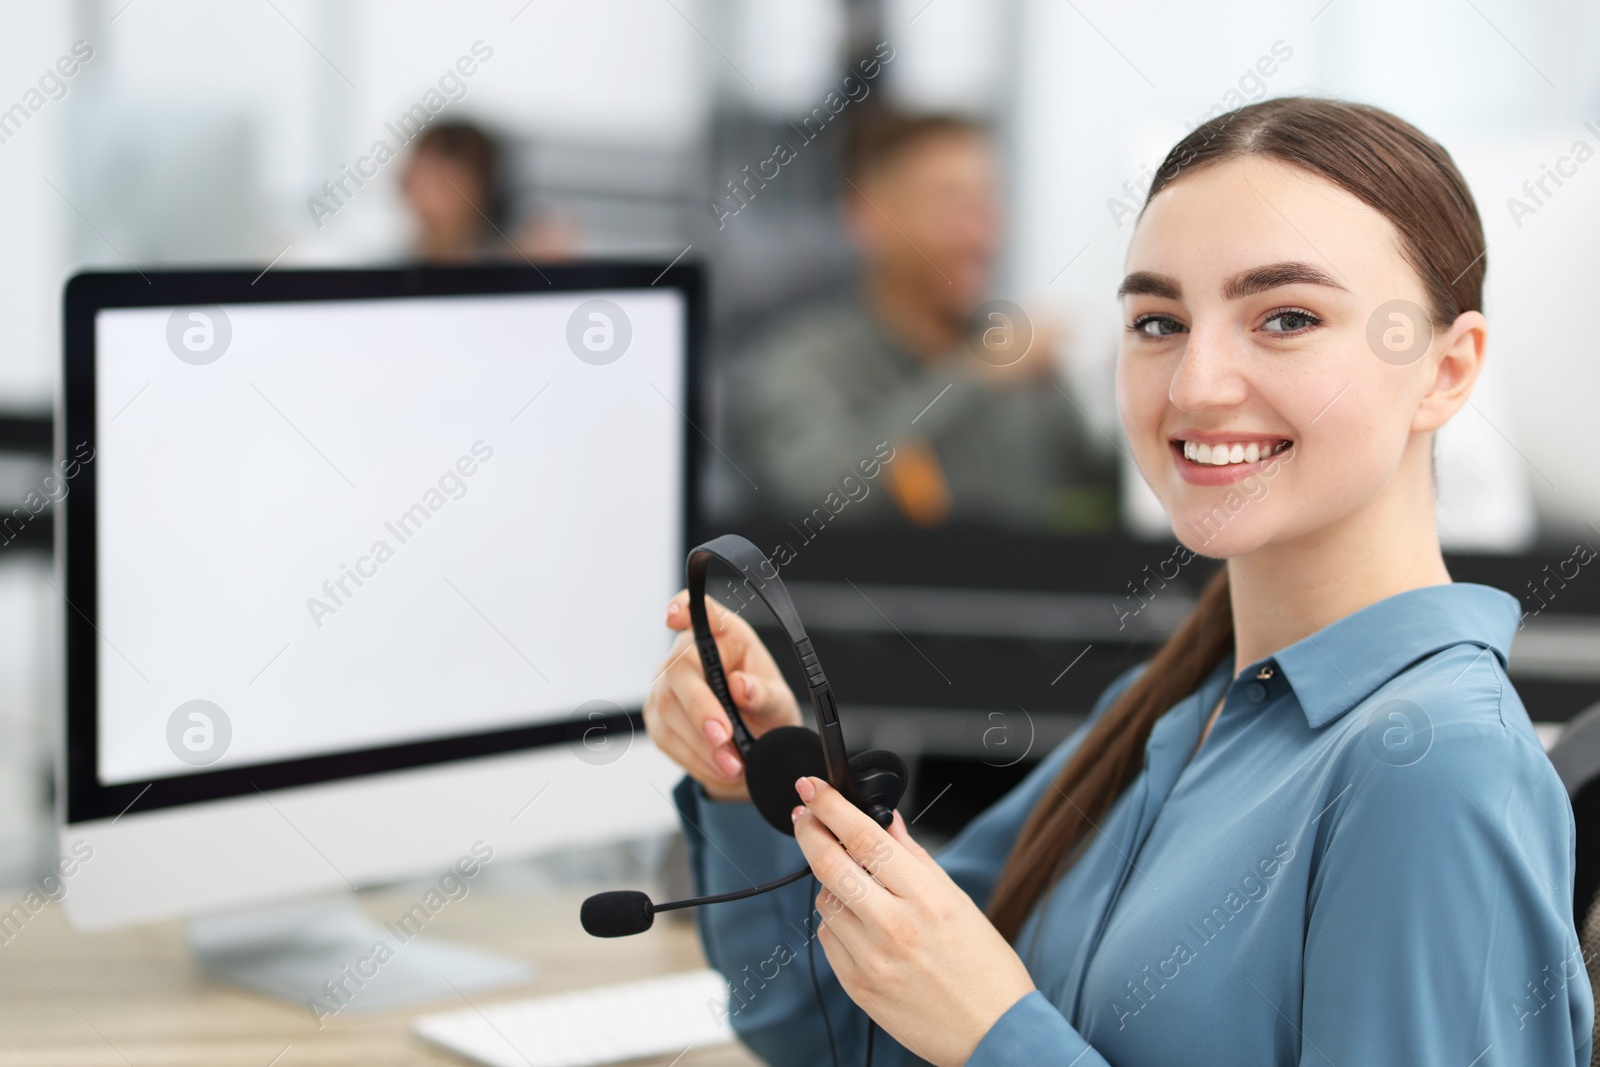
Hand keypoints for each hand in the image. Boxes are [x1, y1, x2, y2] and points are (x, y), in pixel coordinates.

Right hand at [642, 591, 802, 802]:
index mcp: (725, 635)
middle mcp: (689, 653)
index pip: (700, 611)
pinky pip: (667, 738)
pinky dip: (693, 757)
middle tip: (724, 737)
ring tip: (732, 765)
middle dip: (701, 708)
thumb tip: (741, 686)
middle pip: (679, 671)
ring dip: (700, 743)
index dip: (683, 607)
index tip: (675, 616)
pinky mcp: (657, 715)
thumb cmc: (765, 710)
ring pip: (668, 709)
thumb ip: (764, 693)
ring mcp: (667, 684)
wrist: (755, 747)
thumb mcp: (779, 702)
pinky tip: (716, 767)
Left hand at [792, 776, 1036, 1065]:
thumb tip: (884, 819)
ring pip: (825, 900)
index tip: (813, 787)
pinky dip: (836, 921)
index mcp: (928, 899)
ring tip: (859, 887)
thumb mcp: (958, 901)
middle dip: (809, 830)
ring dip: (831, 882)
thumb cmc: (985, 967)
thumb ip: (914, 857)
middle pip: (830, 864)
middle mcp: (895, 928)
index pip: (865, 838)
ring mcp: (871, 960)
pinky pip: (828, 938)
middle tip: (804, 813)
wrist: (992, 1033)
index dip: (832, 806)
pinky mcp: (856, 986)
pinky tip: (862, 924)